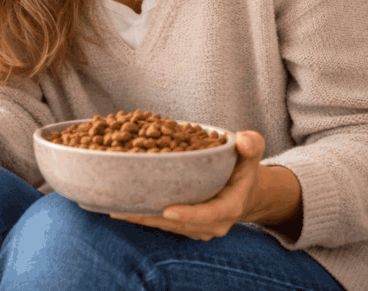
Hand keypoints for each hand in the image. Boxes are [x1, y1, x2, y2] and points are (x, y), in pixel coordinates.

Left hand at [107, 131, 267, 240]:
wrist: (244, 190)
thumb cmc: (243, 167)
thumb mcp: (250, 152)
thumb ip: (251, 144)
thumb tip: (242, 140)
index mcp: (230, 206)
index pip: (210, 214)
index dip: (189, 214)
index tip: (167, 210)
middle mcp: (215, 223)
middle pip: (181, 224)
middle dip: (153, 218)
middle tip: (125, 209)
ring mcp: (200, 228)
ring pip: (168, 226)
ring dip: (143, 219)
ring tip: (116, 208)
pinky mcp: (187, 228)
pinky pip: (164, 224)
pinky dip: (145, 217)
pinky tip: (121, 208)